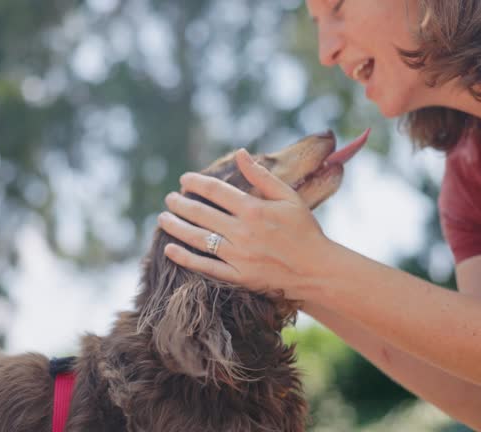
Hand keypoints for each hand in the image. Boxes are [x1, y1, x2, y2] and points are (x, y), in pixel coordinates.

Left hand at [157, 148, 333, 300]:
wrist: (317, 270)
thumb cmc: (305, 230)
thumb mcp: (289, 197)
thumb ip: (262, 176)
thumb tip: (240, 153)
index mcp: (254, 209)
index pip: (216, 191)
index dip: (197, 182)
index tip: (184, 179)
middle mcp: (243, 232)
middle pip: (201, 213)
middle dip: (180, 203)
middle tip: (169, 198)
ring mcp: (238, 255)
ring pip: (197, 238)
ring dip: (176, 226)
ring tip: (163, 218)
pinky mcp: (238, 276)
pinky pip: (204, 266)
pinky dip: (185, 257)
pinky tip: (169, 248)